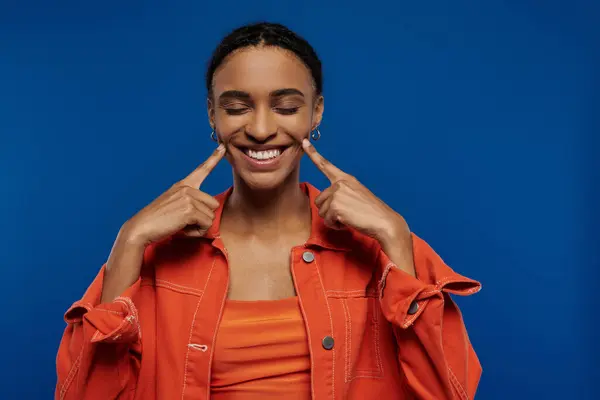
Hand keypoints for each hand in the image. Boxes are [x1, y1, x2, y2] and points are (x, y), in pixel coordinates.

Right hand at [124, 143, 225, 245]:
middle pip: (213, 204)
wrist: (141, 227)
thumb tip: (209, 212)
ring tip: (182, 226)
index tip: (222, 147)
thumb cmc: (158, 221)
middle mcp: (187, 188)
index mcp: (183, 185)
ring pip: (210, 216)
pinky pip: (206, 224)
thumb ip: (191, 203)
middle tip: (185, 222)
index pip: (201, 169)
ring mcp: (188, 197)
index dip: (214, 158)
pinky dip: (197, 232)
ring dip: (199, 226)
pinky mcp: (189, 209)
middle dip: (203, 218)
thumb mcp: (174, 205)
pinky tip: (183, 230)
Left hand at [302, 139, 414, 274]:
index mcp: (346, 179)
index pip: (326, 165)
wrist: (384, 221)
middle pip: (319, 200)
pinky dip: (335, 225)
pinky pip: (327, 220)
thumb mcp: (356, 196)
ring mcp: (337, 193)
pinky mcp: (335, 206)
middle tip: (346, 214)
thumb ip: (341, 194)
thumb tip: (326, 203)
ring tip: (348, 218)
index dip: (313, 153)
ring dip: (332, 219)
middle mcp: (340, 183)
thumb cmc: (371, 212)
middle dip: (329, 211)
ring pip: (322, 211)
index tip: (304, 142)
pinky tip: (347, 223)